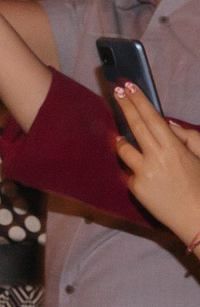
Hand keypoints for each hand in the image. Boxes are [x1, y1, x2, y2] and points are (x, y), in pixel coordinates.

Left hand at [117, 83, 199, 245]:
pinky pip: (130, 171)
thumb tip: (168, 124)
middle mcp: (155, 158)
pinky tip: (146, 174)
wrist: (198, 220)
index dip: (138, 101)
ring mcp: (142, 173)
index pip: (151, 118)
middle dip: (124, 106)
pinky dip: (135, 167)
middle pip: (134, 126)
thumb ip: (186, 138)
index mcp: (174, 148)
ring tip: (124, 135)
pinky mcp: (135, 188)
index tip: (127, 87)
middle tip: (115, 91)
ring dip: (122, 139)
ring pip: (123, 148)